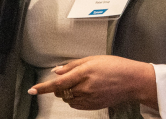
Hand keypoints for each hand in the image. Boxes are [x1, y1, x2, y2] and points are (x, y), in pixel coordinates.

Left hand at [28, 56, 157, 110]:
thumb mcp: (94, 59)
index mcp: (85, 72)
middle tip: (70, 78)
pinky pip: (76, 105)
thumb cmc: (117, 67)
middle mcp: (85, 87)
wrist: (132, 81)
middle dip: (60, 86)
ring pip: (68, 98)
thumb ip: (73, 65)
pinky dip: (75, 99)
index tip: (33, 90)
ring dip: (68, 92)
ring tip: (83, 83)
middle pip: (61, 91)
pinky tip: (86, 91)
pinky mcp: (92, 106)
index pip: (58, 82)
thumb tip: (57, 70)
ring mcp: (89, 98)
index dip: (44, 87)